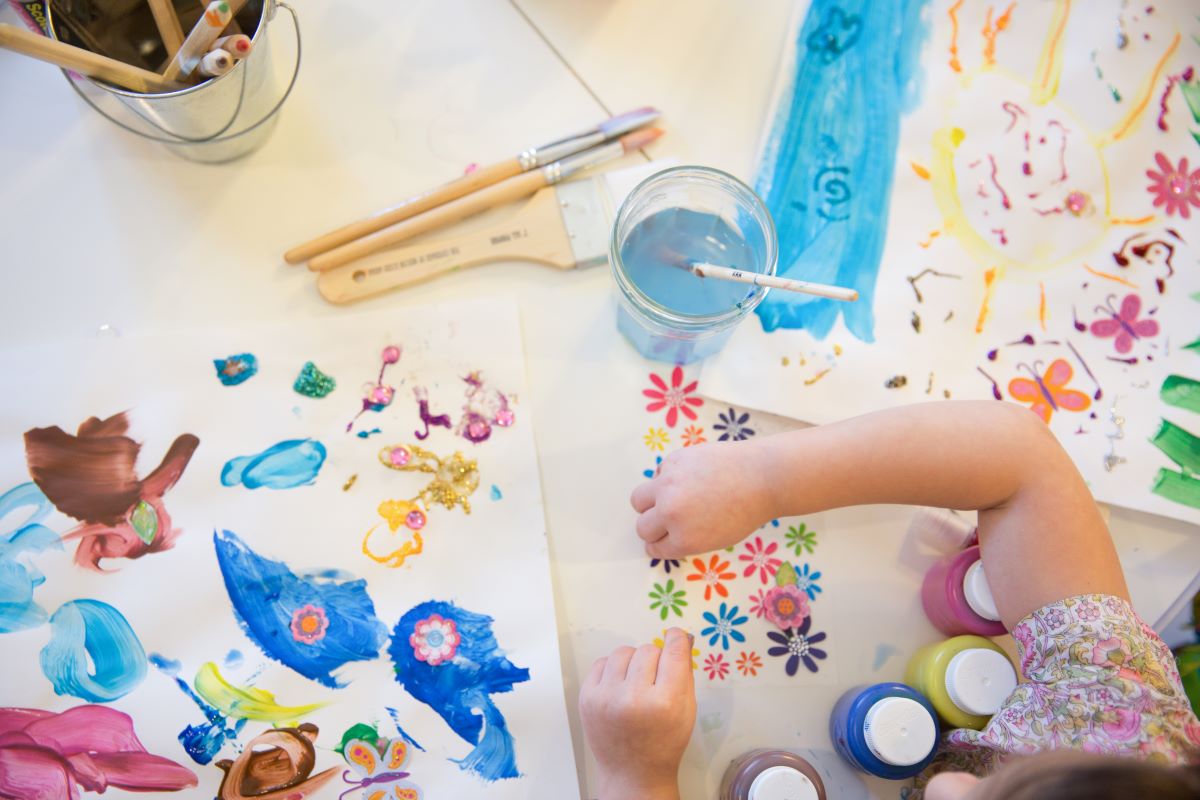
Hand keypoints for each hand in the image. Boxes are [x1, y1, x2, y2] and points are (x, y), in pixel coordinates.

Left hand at [579, 629, 696, 799]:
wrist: (632, 773)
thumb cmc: (664, 742)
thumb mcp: (687, 710)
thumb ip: (685, 672)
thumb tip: (681, 637)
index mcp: (665, 702)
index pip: (674, 651)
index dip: (676, 638)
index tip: (675, 636)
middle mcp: (634, 698)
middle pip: (649, 649)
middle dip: (655, 660)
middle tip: (655, 680)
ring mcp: (606, 697)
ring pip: (624, 651)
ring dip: (633, 662)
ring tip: (635, 683)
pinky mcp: (587, 697)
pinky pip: (602, 662)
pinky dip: (613, 670)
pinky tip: (619, 688)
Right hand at [630, 441, 774, 557]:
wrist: (763, 476)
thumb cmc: (747, 511)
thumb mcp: (716, 538)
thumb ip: (687, 538)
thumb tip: (666, 533)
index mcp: (684, 540)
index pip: (654, 548)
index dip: (660, 544)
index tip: (665, 538)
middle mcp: (670, 513)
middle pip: (642, 527)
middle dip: (653, 527)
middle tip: (668, 520)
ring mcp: (668, 485)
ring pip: (638, 499)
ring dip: (649, 502)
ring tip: (668, 497)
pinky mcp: (672, 461)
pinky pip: (658, 473)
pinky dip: (667, 478)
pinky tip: (690, 477)